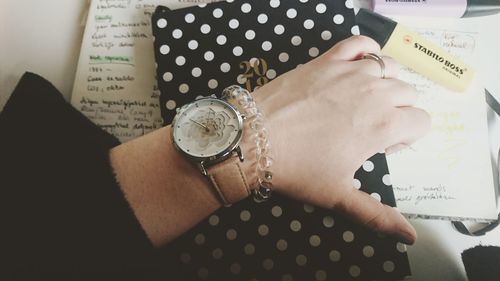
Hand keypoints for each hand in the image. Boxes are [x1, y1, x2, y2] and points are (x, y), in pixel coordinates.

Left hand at [251, 36, 430, 243]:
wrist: (255, 140)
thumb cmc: (298, 169)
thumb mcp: (339, 196)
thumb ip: (377, 215)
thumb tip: (409, 236)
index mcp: (383, 126)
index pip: (421, 121)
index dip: (406, 137)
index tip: (382, 147)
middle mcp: (374, 93)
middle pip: (408, 94)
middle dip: (399, 111)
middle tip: (370, 127)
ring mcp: (350, 72)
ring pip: (391, 67)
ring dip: (388, 82)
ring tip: (367, 99)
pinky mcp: (327, 60)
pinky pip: (359, 43)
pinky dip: (366, 51)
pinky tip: (359, 65)